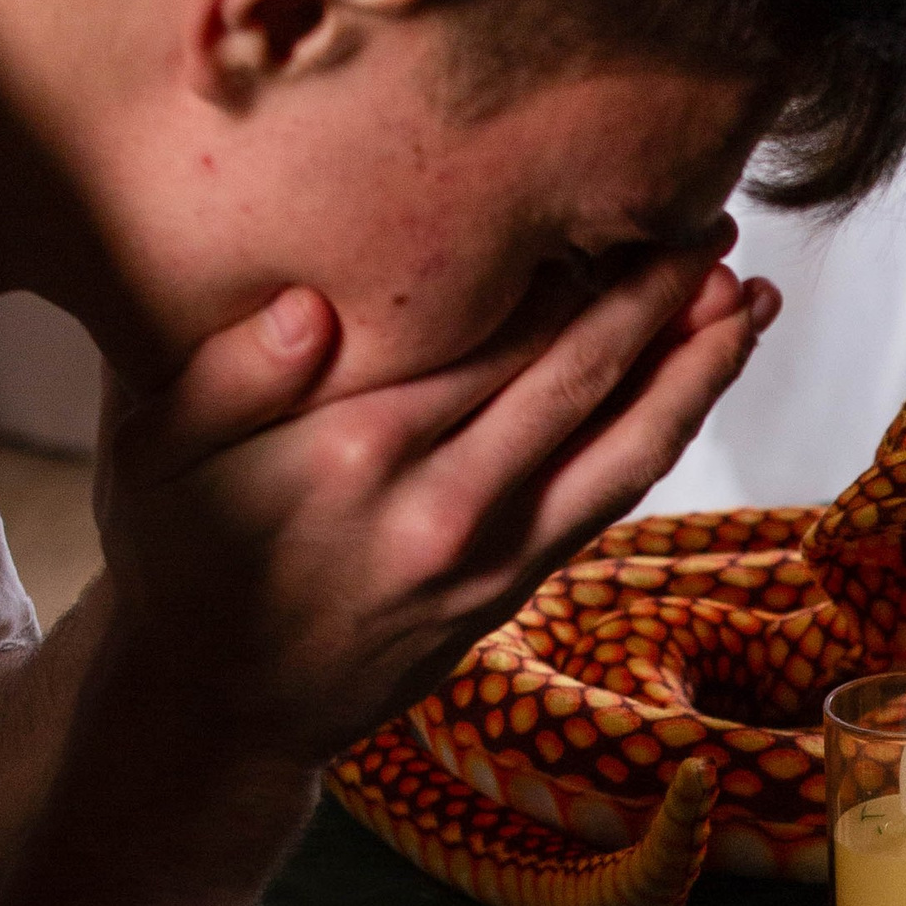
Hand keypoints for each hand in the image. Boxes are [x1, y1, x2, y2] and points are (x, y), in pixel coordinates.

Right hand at [91, 251, 780, 771]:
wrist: (216, 708)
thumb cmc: (182, 556)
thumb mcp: (154, 455)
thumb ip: (229, 373)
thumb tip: (310, 305)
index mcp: (357, 447)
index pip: (492, 333)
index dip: (572, 268)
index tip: (622, 197)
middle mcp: (442, 501)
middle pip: (580, 380)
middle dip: (658, 298)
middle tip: (713, 219)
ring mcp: (490, 554)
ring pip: (623, 447)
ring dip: (697, 370)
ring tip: (750, 297)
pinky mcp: (513, 588)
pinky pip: (610, 499)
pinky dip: (666, 434)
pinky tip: (701, 383)